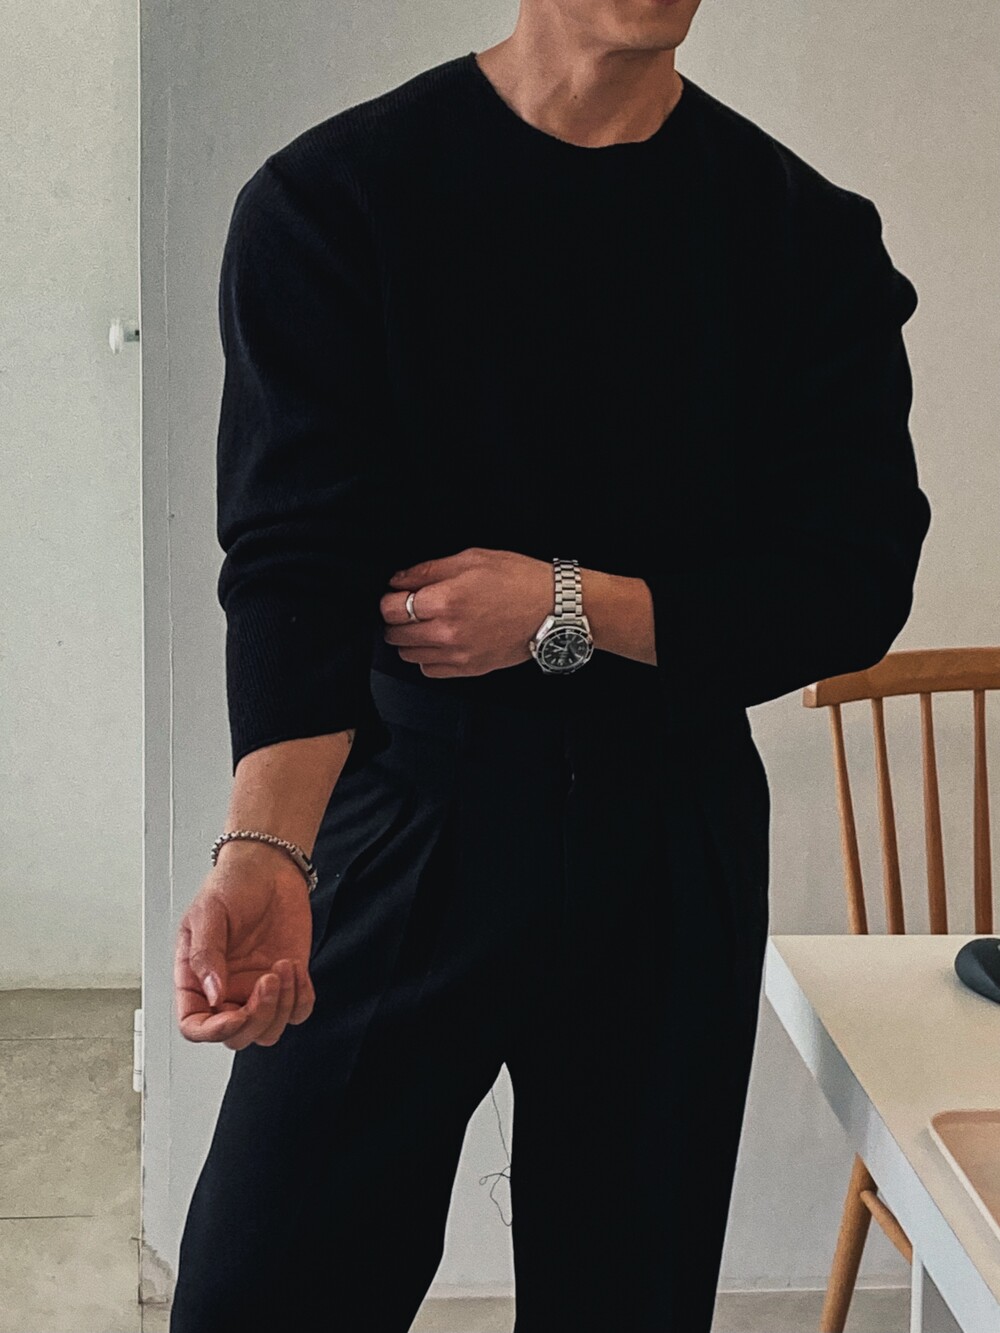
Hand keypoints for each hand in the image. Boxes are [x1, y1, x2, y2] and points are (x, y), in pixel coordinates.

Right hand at [174, 842, 315, 1048]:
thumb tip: (212, 994)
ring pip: (267, 1031)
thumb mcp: (206, 913)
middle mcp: (226, 990)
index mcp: (196, 979)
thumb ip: (205, 955)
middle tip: (267, 980)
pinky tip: (296, 967)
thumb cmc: (231, 884)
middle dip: (256, 1017)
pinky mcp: (287, 981)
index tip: (234, 1015)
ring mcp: (257, 989)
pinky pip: (297, 1012)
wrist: (269, 866)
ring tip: (283, 966)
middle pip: (236, 1037)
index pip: (194, 1026)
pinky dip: (301, 998)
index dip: (213, 1031)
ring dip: (281, 1007)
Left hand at [380, 547, 553, 676]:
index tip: (396, 594)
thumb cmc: (519, 581)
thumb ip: (429, 570)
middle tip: (408, 608)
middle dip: (395, 620)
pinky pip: (430, 671)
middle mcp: (447, 632)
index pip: (391, 608)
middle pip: (395, 634)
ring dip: (409, 640)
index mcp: (445, 600)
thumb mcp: (471, 558)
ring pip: (409, 655)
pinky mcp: (470, 668)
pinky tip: (439, 642)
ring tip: (424, 625)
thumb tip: (399, 579)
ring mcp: (458, 654)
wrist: (553, 609)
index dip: (388, 599)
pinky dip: (427, 658)